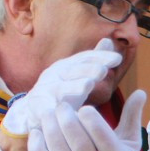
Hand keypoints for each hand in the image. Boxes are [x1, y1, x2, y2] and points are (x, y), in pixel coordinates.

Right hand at [2, 38, 121, 137]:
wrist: (31, 110)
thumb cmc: (60, 90)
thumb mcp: (76, 74)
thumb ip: (93, 60)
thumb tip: (108, 40)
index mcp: (65, 66)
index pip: (84, 58)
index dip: (100, 57)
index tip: (118, 59)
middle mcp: (53, 75)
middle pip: (72, 71)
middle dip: (87, 70)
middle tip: (102, 70)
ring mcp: (44, 91)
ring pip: (60, 89)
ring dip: (72, 87)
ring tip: (86, 86)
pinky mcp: (37, 108)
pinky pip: (46, 110)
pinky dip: (52, 110)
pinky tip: (62, 110)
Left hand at [28, 90, 145, 150]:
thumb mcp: (128, 142)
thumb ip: (131, 117)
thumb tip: (140, 92)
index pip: (102, 136)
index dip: (91, 119)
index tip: (84, 108)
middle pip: (77, 139)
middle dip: (66, 117)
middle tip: (62, 105)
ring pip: (57, 147)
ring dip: (50, 126)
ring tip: (49, 112)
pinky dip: (35, 144)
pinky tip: (36, 131)